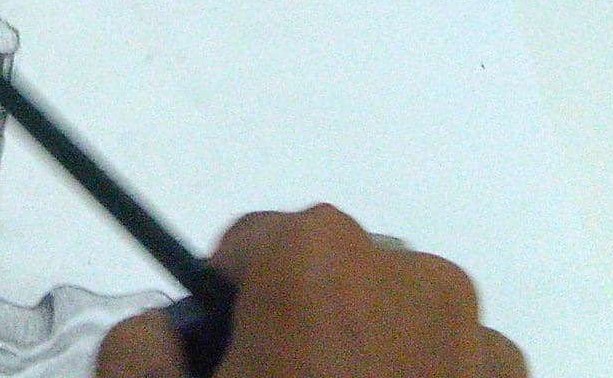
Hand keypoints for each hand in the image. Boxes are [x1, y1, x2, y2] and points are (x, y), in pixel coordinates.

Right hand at [95, 207, 523, 377]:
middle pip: (329, 280)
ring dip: (364, 362)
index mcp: (318, 259)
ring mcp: (474, 334)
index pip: (249, 245)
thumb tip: (158, 335)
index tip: (225, 366)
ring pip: (394, 320)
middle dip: (300, 333)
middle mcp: (410, 274)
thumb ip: (138, 353)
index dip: (226, 309)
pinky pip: (451, 366)